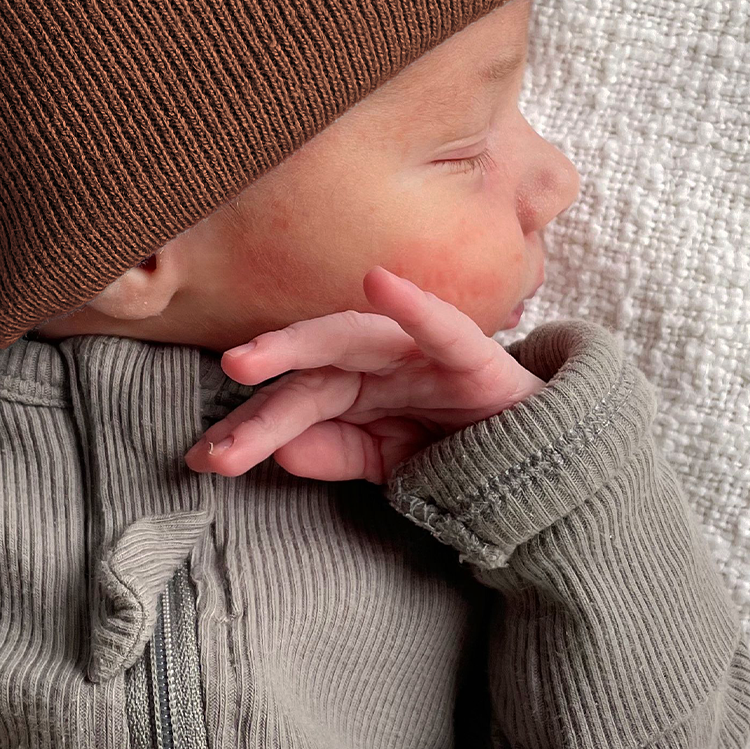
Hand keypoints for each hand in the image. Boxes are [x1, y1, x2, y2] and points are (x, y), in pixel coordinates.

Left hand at [185, 267, 545, 483]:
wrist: (548, 464)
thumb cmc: (459, 453)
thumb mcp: (388, 464)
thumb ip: (337, 455)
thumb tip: (281, 454)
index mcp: (356, 389)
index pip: (294, 403)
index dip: (250, 427)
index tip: (201, 458)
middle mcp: (379, 363)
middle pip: (312, 369)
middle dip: (264, 376)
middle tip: (219, 384)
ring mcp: (420, 354)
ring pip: (352, 342)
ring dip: (300, 345)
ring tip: (248, 359)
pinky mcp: (474, 356)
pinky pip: (443, 328)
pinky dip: (414, 305)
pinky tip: (381, 283)